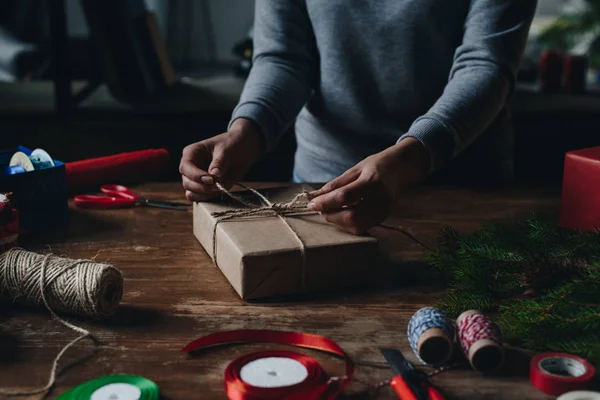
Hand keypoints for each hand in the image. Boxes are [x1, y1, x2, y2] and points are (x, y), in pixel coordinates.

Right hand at [179, 118, 262, 201]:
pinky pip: (201, 198)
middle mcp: (191, 167)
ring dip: (205, 195)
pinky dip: (210, 197)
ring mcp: (197, 179)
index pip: (186, 168)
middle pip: (187, 183)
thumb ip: (219, 163)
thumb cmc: (232, 143)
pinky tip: (221, 190)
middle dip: (202, 188)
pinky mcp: (206, 187)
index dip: (196, 176)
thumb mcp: (226, 150)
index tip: (211, 180)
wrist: (244, 148)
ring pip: (192, 193)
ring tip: (220, 188)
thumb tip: (214, 175)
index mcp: (191, 153)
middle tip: (218, 186)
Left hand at [306, 137, 429, 233]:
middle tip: (319, 208)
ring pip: (356, 225)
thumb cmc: (377, 165)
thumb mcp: (355, 169)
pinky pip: (361, 227)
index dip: (326, 202)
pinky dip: (347, 223)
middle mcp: (381, 199)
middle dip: (330, 215)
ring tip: (329, 211)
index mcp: (373, 181)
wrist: (402, 168)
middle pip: (351, 216)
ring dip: (337, 221)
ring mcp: (384, 210)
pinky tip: (341, 214)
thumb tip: (314, 196)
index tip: (311, 203)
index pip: (345, 196)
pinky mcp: (383, 217)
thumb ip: (335, 185)